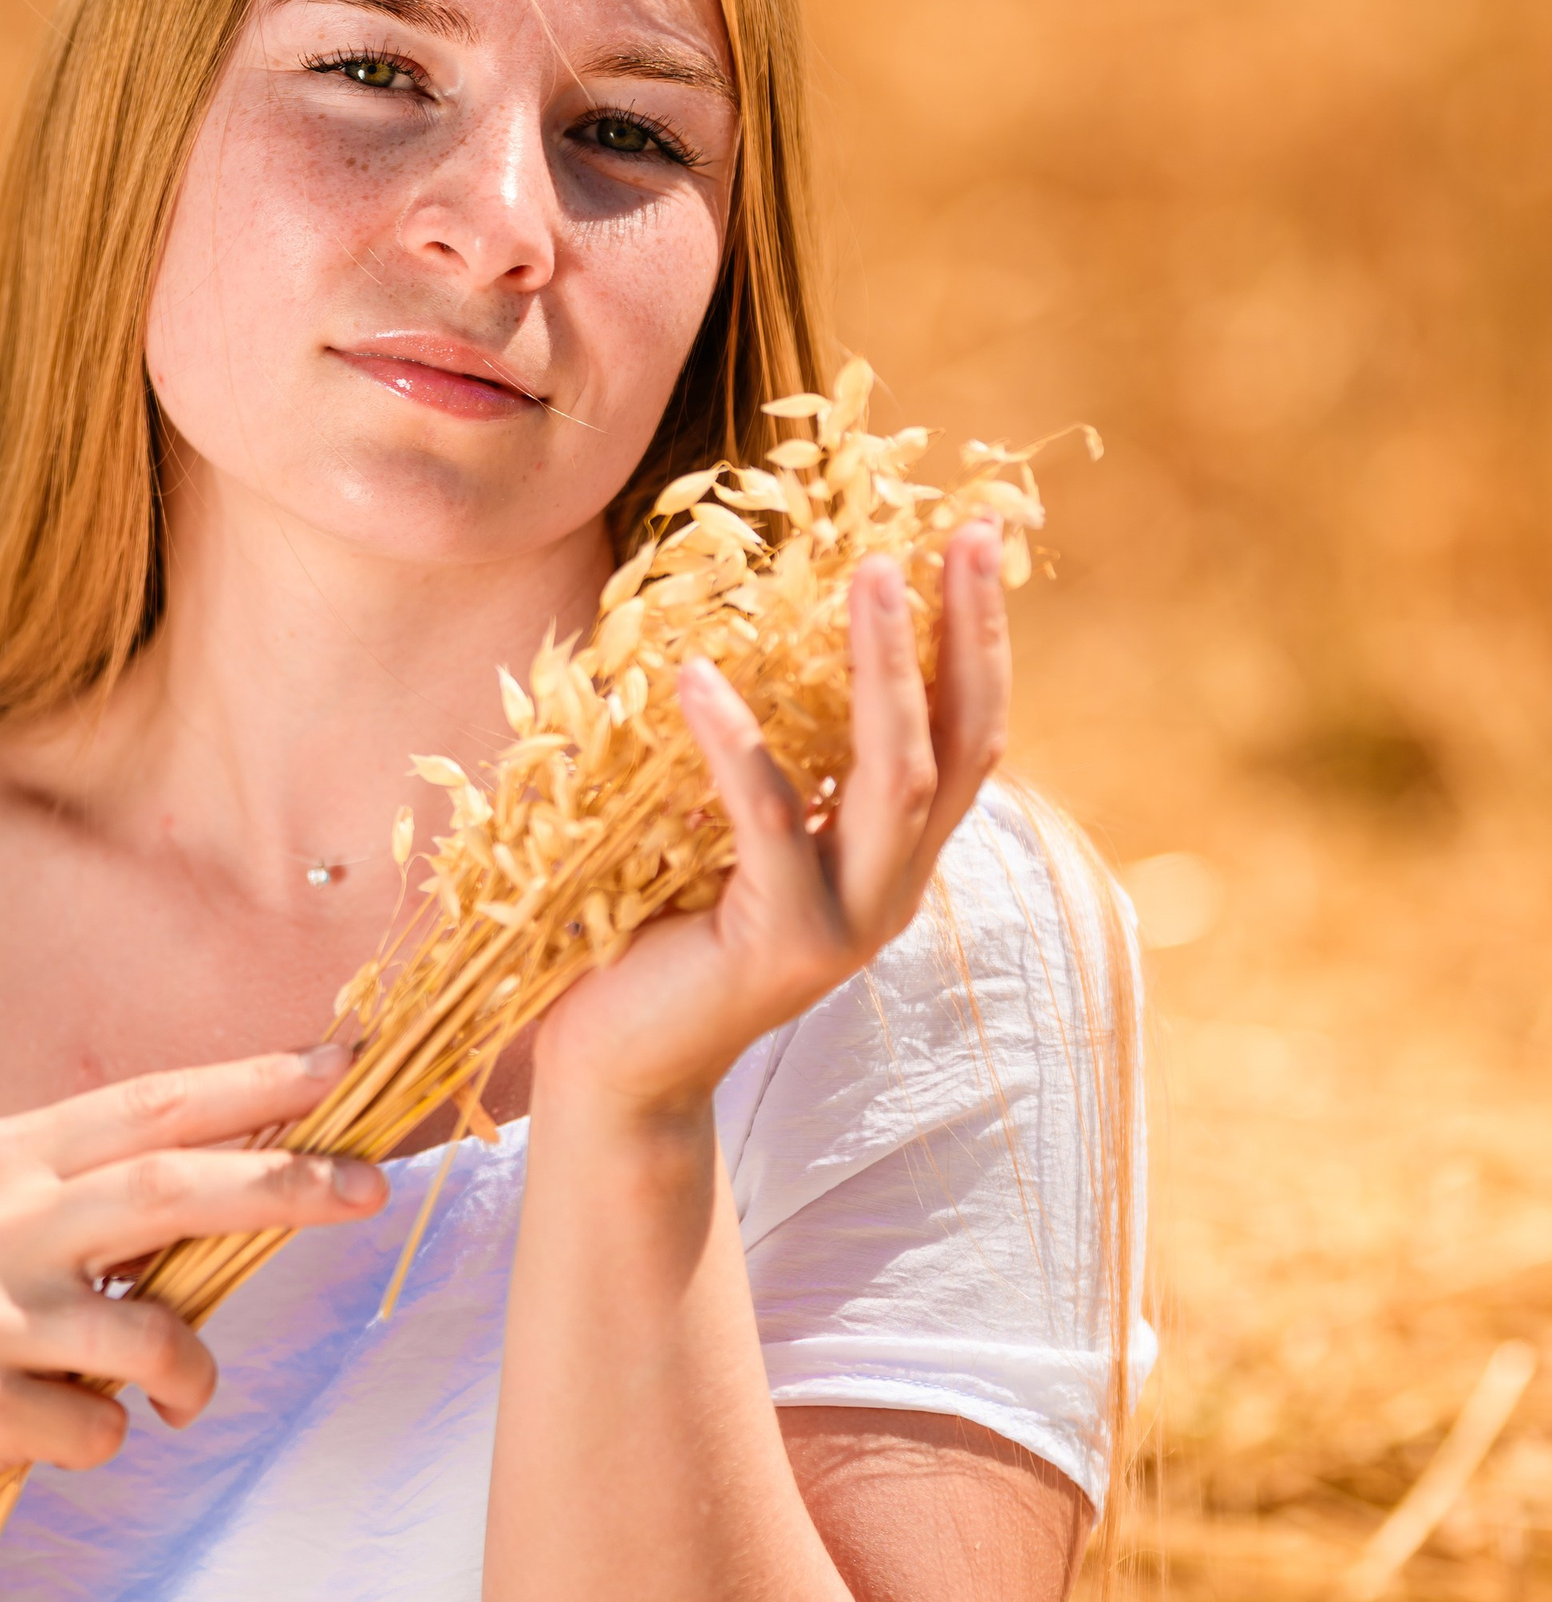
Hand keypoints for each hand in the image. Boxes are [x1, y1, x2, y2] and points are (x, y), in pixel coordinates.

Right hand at [0, 1046, 386, 1538]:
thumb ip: (79, 1195)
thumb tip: (225, 1177)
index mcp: (2, 1160)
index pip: (152, 1105)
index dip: (253, 1084)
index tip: (343, 1067)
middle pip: (173, 1186)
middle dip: (285, 1183)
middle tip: (370, 1189)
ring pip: (154, 1336)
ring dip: (188, 1377)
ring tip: (175, 1396)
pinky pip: (96, 1430)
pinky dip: (98, 1439)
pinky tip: (44, 1434)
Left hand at [537, 520, 1010, 1119]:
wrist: (621, 1066)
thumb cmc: (658, 933)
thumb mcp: (735, 839)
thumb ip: (777, 766)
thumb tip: (751, 636)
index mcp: (892, 860)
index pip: (966, 736)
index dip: (980, 641)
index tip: (978, 541)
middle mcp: (891, 891)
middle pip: (959, 745)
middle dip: (968, 633)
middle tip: (967, 535)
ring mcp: (846, 924)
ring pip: (895, 776)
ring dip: (887, 667)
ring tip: (871, 572)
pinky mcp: (781, 944)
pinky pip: (768, 820)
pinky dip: (735, 742)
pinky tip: (697, 675)